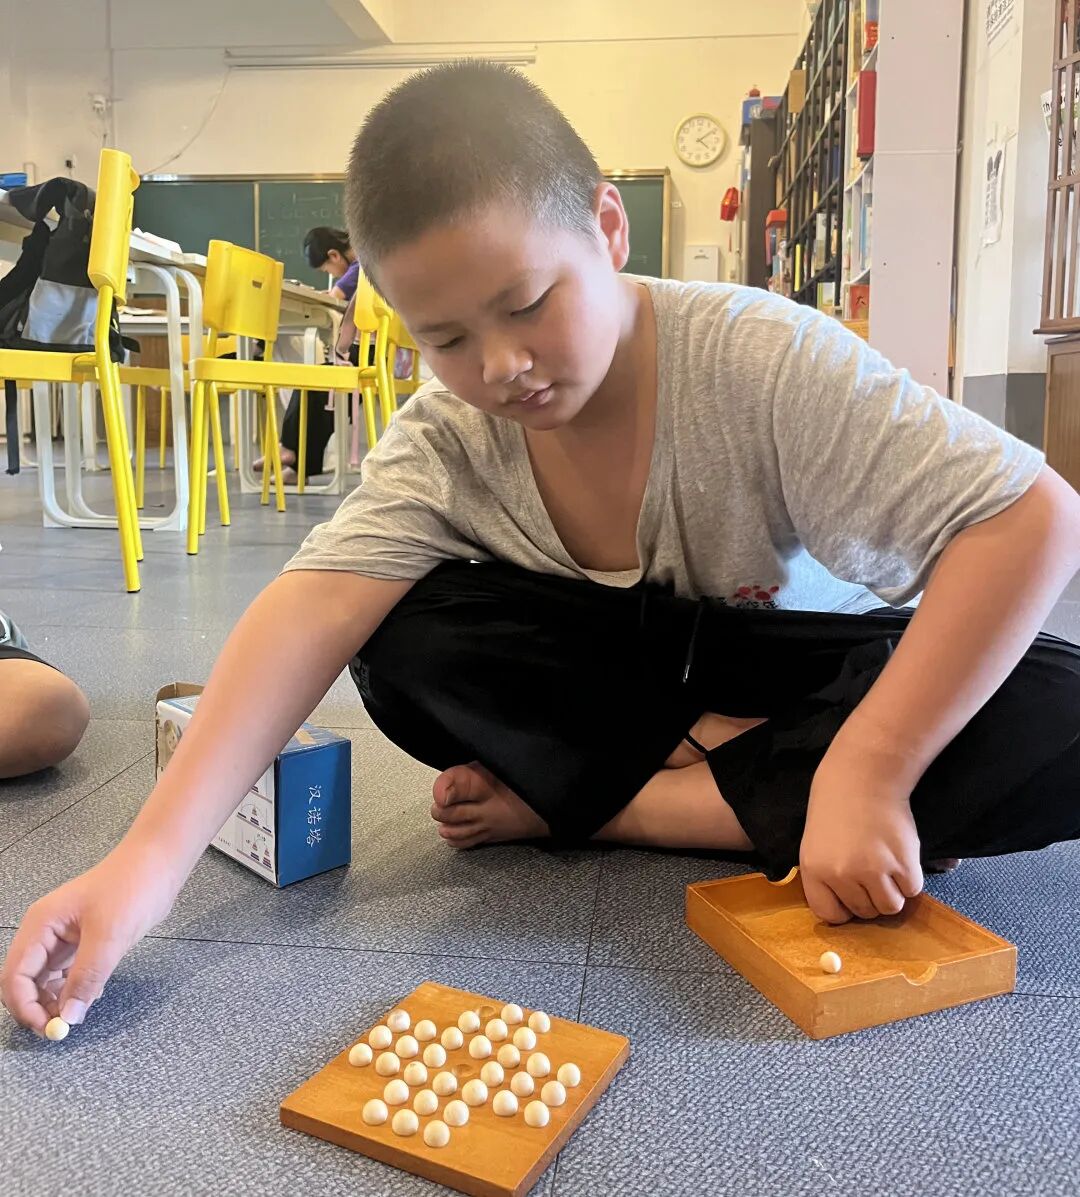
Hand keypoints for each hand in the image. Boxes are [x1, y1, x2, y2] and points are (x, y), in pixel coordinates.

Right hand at [0, 843, 178, 1034]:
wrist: (161, 862)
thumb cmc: (133, 886)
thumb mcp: (110, 935)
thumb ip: (87, 977)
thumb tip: (68, 1017)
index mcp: (41, 924)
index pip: (15, 975)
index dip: (25, 1006)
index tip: (49, 1028)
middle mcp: (46, 931)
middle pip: (26, 980)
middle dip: (39, 1006)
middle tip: (63, 1027)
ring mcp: (64, 936)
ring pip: (46, 979)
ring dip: (58, 999)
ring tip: (81, 1009)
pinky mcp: (84, 940)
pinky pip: (68, 973)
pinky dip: (75, 988)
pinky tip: (92, 995)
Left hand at [799, 751, 923, 923]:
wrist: (863, 777)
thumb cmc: (838, 808)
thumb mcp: (817, 843)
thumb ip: (828, 877)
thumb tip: (846, 913)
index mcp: (814, 870)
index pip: (829, 914)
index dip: (843, 909)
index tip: (851, 899)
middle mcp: (842, 874)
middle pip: (864, 912)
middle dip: (870, 897)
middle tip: (872, 872)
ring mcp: (873, 870)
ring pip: (890, 906)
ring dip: (892, 892)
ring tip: (887, 866)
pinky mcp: (902, 864)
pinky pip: (911, 890)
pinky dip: (910, 879)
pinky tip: (900, 856)